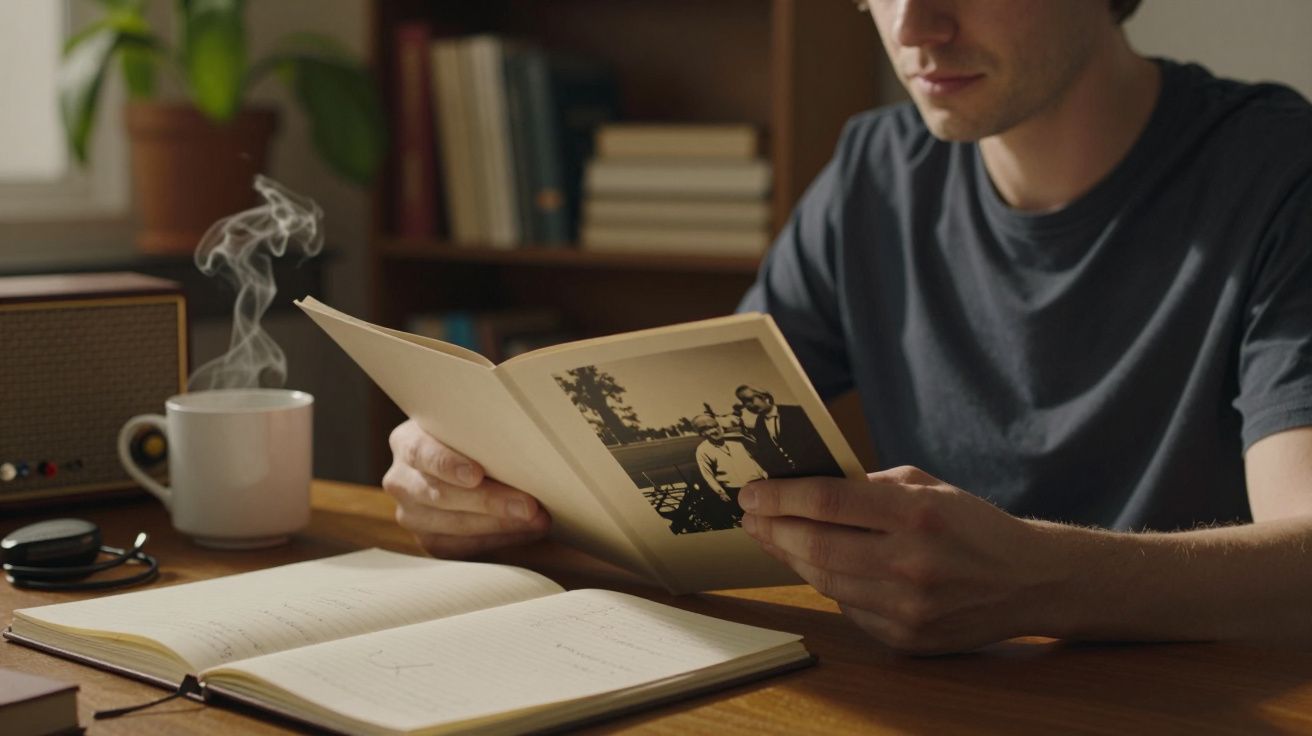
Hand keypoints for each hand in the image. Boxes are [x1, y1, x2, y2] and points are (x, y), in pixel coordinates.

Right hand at [382, 419, 550, 557]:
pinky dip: (498, 539)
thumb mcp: (469, 428)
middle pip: (441, 495)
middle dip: (489, 502)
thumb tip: (527, 445)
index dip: (448, 465)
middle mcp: (401, 481)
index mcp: (407, 442)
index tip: (476, 475)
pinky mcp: (428, 541)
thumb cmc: (471, 439)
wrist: (459, 461)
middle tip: (529, 506)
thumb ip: (483, 433)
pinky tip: (525, 531)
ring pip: (454, 526)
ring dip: (501, 525)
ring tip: (536, 520)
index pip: (421, 453)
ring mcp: (411, 515)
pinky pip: (462, 547)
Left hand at [739, 466, 1071, 654]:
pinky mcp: (906, 637)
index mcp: (918, 513)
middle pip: (817, 546)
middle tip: (750, 516)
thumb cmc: (972, 524)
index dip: (781, 496)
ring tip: (772, 538)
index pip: (829, 502)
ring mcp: (908, 606)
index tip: (751, 492)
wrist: (1029, 580)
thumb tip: (805, 485)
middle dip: (772, 529)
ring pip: (825, 581)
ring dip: (789, 557)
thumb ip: (868, 485)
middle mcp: (912, 562)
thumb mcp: (927, 485)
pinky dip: (828, 584)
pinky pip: (847, 607)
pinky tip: (816, 565)